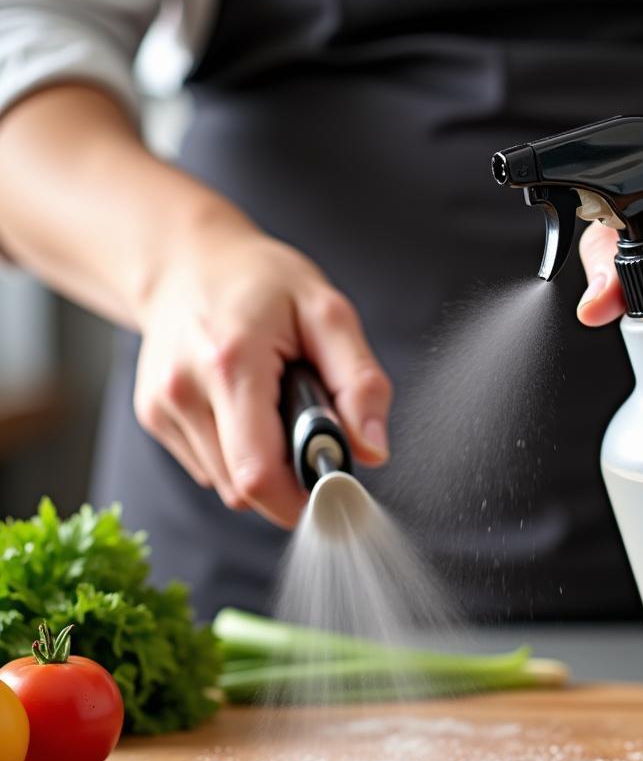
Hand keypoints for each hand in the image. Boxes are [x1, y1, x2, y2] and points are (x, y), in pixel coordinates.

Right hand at [133, 221, 391, 527]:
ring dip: (264, 467)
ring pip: (227, 486)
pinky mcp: (153, 418)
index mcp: (231, 363)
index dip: (301, 500)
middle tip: (311, 433)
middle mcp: (184, 390)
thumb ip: (359, 383)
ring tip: (274, 411)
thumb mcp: (328, 313)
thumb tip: (372, 451)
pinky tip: (245, 410)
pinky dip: (238, 455)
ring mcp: (161, 408)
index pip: (259, 474)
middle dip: (289, 481)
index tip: (333, 491)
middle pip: (244, 489)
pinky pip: (210, 469)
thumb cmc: (261, 281)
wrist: (185, 260)